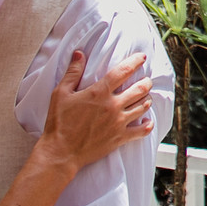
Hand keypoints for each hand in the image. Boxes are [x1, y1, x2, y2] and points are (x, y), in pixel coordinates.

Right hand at [38, 51, 154, 176]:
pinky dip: (147, 125)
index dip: (135, 62)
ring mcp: (118, 123)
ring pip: (143, 107)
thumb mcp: (61, 93)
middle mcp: (113, 106)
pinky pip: (142, 131)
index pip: (123, 71)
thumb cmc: (59, 122)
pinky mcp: (120, 138)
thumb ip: (72, 72)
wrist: (62, 152)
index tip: (141, 58)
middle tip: (147, 80)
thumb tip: (79, 54)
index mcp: (99, 92)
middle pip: (140, 89)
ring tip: (146, 97)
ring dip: (147, 99)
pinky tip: (147, 121)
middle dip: (146, 82)